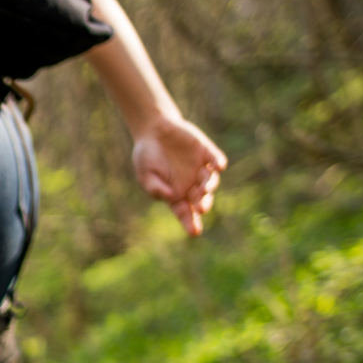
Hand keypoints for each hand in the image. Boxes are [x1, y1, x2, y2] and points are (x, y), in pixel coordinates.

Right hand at [132, 116, 226, 236]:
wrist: (152, 130)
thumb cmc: (146, 156)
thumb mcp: (144, 175)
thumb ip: (155, 188)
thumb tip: (171, 197)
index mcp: (176, 194)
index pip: (185, 213)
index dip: (190, 223)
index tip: (195, 232)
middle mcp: (191, 184)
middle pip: (201, 199)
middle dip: (202, 205)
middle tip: (200, 208)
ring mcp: (199, 167)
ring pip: (210, 181)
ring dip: (209, 186)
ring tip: (203, 188)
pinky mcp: (205, 151)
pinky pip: (216, 159)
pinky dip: (218, 163)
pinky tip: (218, 166)